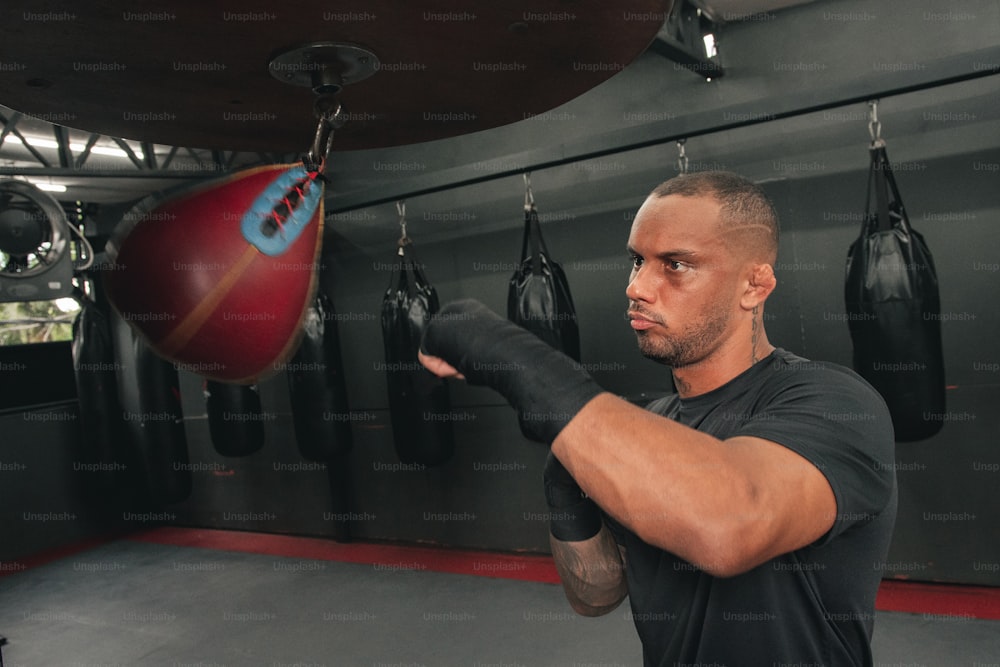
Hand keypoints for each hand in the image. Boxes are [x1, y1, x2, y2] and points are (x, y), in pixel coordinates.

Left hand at [420, 298, 602, 443]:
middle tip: (470, 364)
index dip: (458, 356)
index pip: (451, 338)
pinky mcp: (435, 332)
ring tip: (469, 363)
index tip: (473, 360)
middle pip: (440, 346)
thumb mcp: (484, 352)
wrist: (512, 355)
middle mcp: (457, 310)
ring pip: (434, 353)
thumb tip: (445, 362)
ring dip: (449, 365)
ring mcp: (445, 320)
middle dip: (452, 361)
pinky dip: (440, 367)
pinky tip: (460, 364)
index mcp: (471, 309)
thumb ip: (464, 352)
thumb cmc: (508, 355)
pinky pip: (426, 358)